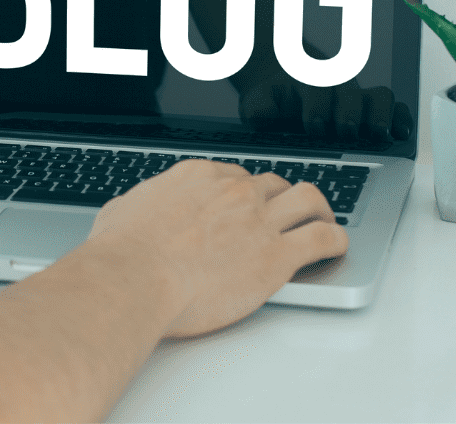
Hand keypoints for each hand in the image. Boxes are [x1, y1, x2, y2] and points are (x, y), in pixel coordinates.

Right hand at [87, 159, 347, 338]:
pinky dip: (334, 240)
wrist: (133, 279)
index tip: (246, 205)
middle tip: (282, 215)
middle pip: (272, 184)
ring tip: (322, 220)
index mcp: (197, 177)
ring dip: (319, 208)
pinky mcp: (277, 256)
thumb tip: (131, 213)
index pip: (234, 175)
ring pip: (308, 199)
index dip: (244, 192)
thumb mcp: (122, 212)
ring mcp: (259, 220)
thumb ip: (139, 206)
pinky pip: (323, 238)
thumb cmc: (121, 253)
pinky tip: (335, 247)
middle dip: (279, 199)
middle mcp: (233, 191)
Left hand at [237, 66, 413, 142]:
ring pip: (378, 96)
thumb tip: (265, 115)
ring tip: (377, 134)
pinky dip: (400, 117)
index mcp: (308, 84)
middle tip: (345, 131)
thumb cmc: (273, 95)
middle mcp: (337, 89)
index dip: (317, 108)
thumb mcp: (257, 100)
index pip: (318, 91)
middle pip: (352, 94)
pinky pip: (393, 107)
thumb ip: (259, 107)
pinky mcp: (370, 108)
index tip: (313, 126)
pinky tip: (400, 133)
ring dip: (379, 115)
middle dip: (349, 113)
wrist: (283, 77)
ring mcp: (356, 97)